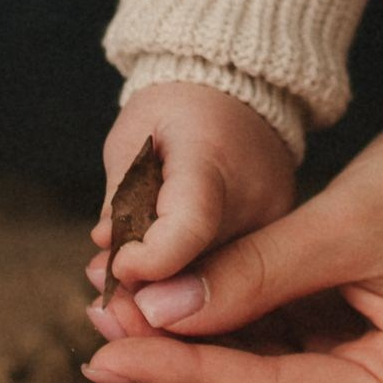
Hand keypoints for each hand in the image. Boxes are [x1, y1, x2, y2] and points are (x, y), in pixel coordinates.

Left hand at [81, 41, 382, 382]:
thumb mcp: (351, 218)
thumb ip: (252, 273)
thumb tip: (152, 312)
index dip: (181, 375)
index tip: (102, 353)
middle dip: (176, 368)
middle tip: (98, 319)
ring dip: (188, 357)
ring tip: (116, 307)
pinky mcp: (360, 374)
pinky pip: (273, 371)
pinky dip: (221, 339)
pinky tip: (164, 303)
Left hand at [88, 81, 297, 301]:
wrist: (239, 94)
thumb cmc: (176, 112)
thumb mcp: (132, 138)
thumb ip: (120, 196)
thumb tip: (109, 249)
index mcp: (211, 161)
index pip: (188, 228)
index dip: (148, 259)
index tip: (118, 264)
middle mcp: (255, 201)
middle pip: (198, 270)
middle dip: (144, 286)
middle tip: (106, 275)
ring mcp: (272, 227)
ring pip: (213, 285)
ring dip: (164, 288)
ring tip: (131, 264)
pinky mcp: (276, 243)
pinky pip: (228, 279)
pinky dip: (190, 282)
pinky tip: (163, 268)